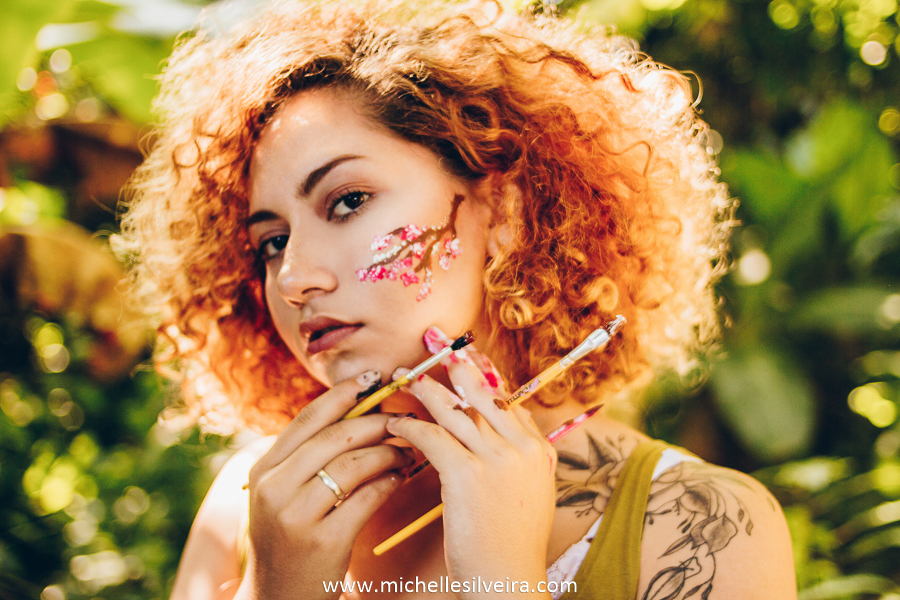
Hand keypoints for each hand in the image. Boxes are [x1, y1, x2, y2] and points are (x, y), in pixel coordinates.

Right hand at [236, 371, 415, 599]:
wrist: (276, 598)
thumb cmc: (289, 537)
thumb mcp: (281, 494)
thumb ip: (305, 456)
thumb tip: (354, 410)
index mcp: (263, 470)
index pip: (307, 419)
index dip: (344, 394)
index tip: (374, 378)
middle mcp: (273, 489)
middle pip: (335, 437)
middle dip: (376, 423)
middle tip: (404, 419)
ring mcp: (296, 516)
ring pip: (353, 465)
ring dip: (388, 452)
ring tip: (406, 450)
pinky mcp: (323, 542)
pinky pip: (366, 498)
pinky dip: (388, 482)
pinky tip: (399, 477)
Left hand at [387, 329, 555, 598]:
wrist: (508, 580)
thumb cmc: (511, 545)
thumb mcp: (529, 494)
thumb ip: (519, 458)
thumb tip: (504, 428)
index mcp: (538, 451)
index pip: (507, 400)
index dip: (482, 377)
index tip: (464, 358)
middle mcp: (522, 447)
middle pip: (482, 393)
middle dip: (454, 368)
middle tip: (432, 349)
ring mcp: (497, 458)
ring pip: (453, 409)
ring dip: (424, 391)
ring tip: (403, 381)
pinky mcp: (467, 474)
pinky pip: (432, 436)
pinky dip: (409, 427)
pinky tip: (395, 426)